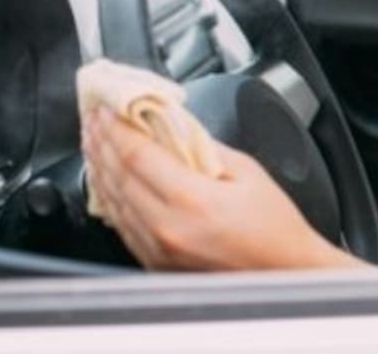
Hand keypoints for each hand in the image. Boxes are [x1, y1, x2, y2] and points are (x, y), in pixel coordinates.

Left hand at [82, 106, 363, 270]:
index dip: (118, 127)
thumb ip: (205, 147)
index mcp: (192, 200)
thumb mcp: (248, 171)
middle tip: (93, 117)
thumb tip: (173, 125)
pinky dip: (109, 196)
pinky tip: (107, 179)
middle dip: (102, 142)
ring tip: (94, 141)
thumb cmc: (274, 226)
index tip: (108, 106)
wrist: (284, 271)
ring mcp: (157, 249)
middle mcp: (167, 227)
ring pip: (112, 201)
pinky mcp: (155, 262)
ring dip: (100, 167)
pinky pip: (120, 224)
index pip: (138, 155)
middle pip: (117, 176)